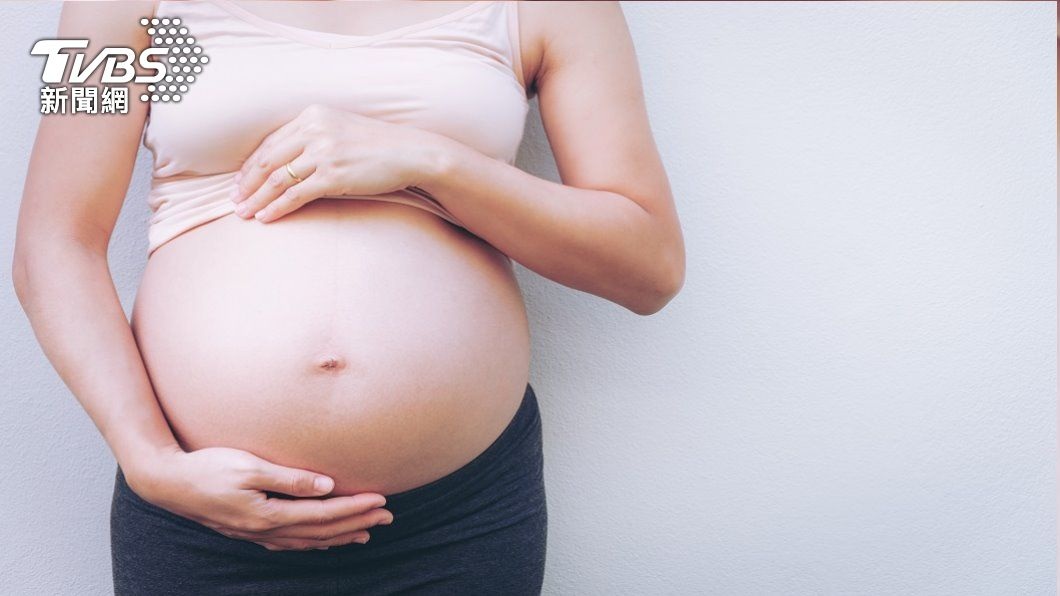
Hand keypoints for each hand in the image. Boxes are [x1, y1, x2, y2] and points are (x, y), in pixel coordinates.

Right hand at [125, 445, 394, 550]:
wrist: (168, 482)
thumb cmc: (207, 467)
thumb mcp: (249, 466)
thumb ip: (288, 478)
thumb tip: (327, 486)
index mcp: (268, 514)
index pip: (324, 514)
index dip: (355, 508)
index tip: (382, 500)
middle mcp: (266, 530)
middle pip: (322, 531)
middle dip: (357, 523)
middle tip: (388, 516)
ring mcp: (257, 534)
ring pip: (309, 540)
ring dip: (340, 535)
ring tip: (367, 532)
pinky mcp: (250, 530)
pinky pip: (292, 542)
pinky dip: (315, 542)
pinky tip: (326, 540)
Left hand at [230, 103, 445, 222]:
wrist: (411, 153)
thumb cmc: (378, 145)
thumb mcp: (342, 129)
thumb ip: (314, 136)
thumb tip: (287, 160)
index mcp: (313, 115)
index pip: (271, 142)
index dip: (251, 164)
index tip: (240, 181)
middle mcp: (315, 130)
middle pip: (268, 160)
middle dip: (247, 183)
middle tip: (234, 200)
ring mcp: (324, 152)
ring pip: (277, 179)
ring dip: (257, 198)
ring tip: (244, 213)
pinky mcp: (333, 175)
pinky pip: (295, 194)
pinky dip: (277, 207)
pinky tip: (266, 217)